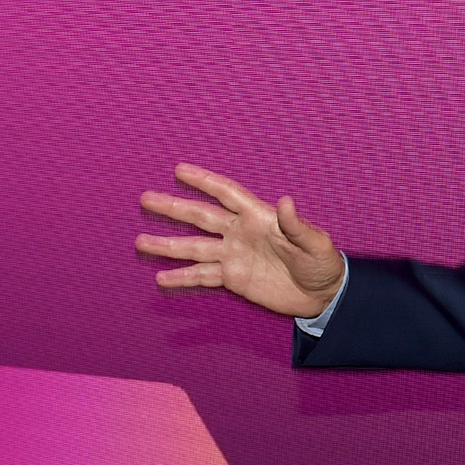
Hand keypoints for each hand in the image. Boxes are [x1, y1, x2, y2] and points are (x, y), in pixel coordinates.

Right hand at [136, 163, 344, 317]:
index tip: (179, 170)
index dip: (205, 181)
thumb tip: (286, 200)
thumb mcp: (315, 244)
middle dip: (174, 208)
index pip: (227, 194)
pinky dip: (182, 277)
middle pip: (202, 217)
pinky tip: (161, 278)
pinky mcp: (233, 278)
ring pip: (194, 247)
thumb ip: (297, 226)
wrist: (322, 294)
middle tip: (146, 198)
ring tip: (141, 241)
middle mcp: (241, 233)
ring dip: (168, 245)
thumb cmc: (322, 263)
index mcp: (260, 218)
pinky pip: (202, 276)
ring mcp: (234, 255)